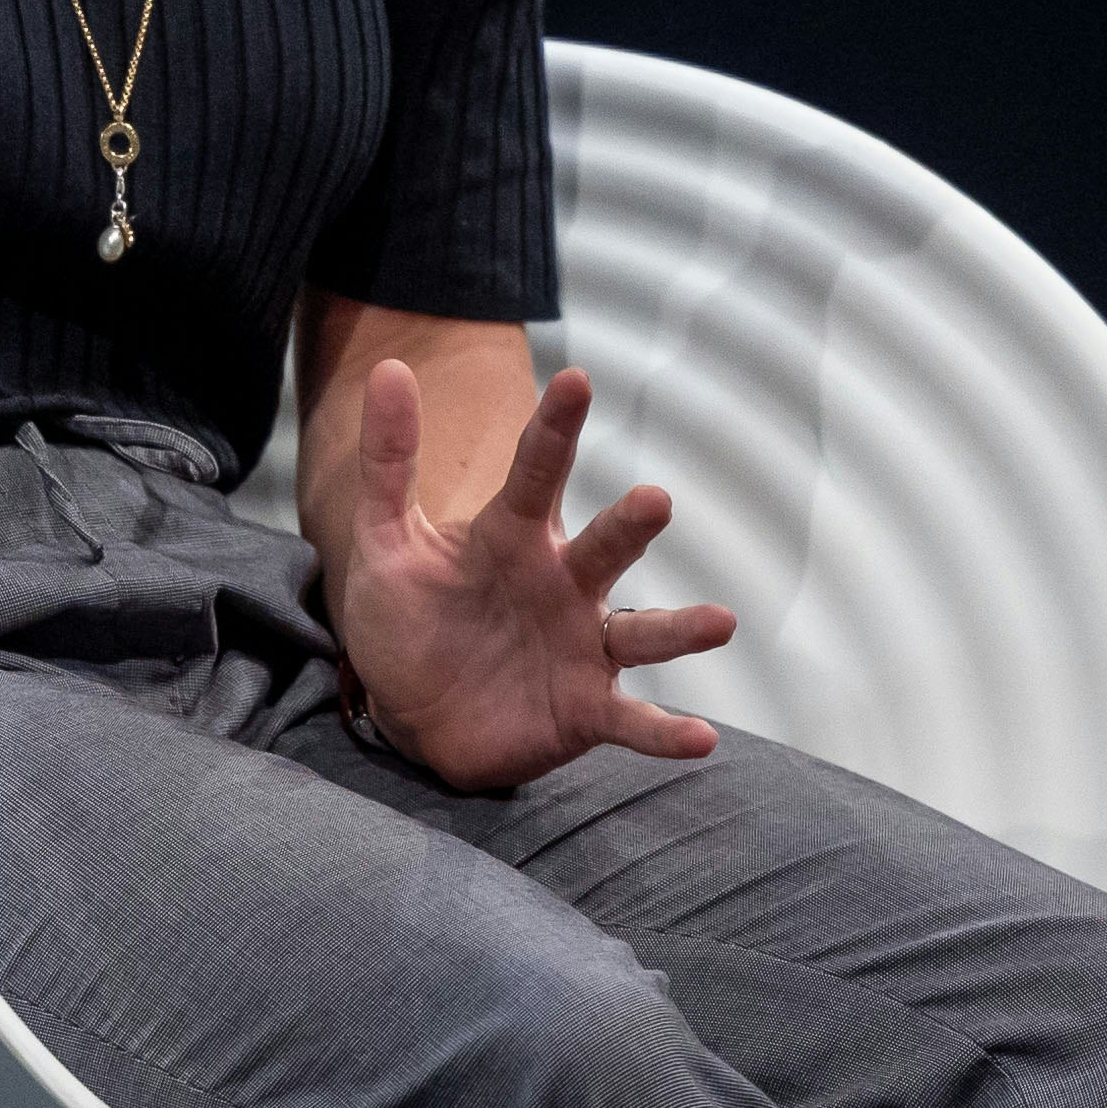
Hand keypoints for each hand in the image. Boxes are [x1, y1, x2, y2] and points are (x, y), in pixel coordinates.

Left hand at [318, 360, 736, 792]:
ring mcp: (582, 648)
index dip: (556, 429)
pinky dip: (665, 732)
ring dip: (680, 629)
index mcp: (516, 535)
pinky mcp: (585, 709)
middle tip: (654, 501)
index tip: (576, 379)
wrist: (410, 714)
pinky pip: (631, 720)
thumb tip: (391, 368)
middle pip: (605, 548)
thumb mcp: (385, 540)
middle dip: (629, 527)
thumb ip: (390, 461)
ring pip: (640, 633)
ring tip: (721, 622)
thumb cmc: (407, 617)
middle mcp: (564, 584)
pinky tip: (701, 739)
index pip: (537, 472)